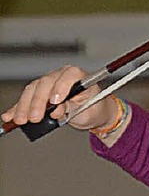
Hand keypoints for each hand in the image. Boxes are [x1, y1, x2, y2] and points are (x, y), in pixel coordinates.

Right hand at [1, 66, 118, 132]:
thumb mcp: (87, 110)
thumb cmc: (93, 107)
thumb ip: (72, 108)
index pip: (69, 75)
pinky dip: (18, 108)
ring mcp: (49, 83)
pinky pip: (27, 98)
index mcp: (78, 76)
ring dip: (25, 105)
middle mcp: (61, 76)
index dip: (61, 86)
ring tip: (21, 120)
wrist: (93, 111)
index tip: (56, 101)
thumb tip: (56, 110)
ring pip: (33, 89)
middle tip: (35, 117)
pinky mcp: (39, 93)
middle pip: (46, 83)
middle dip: (38, 101)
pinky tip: (10, 116)